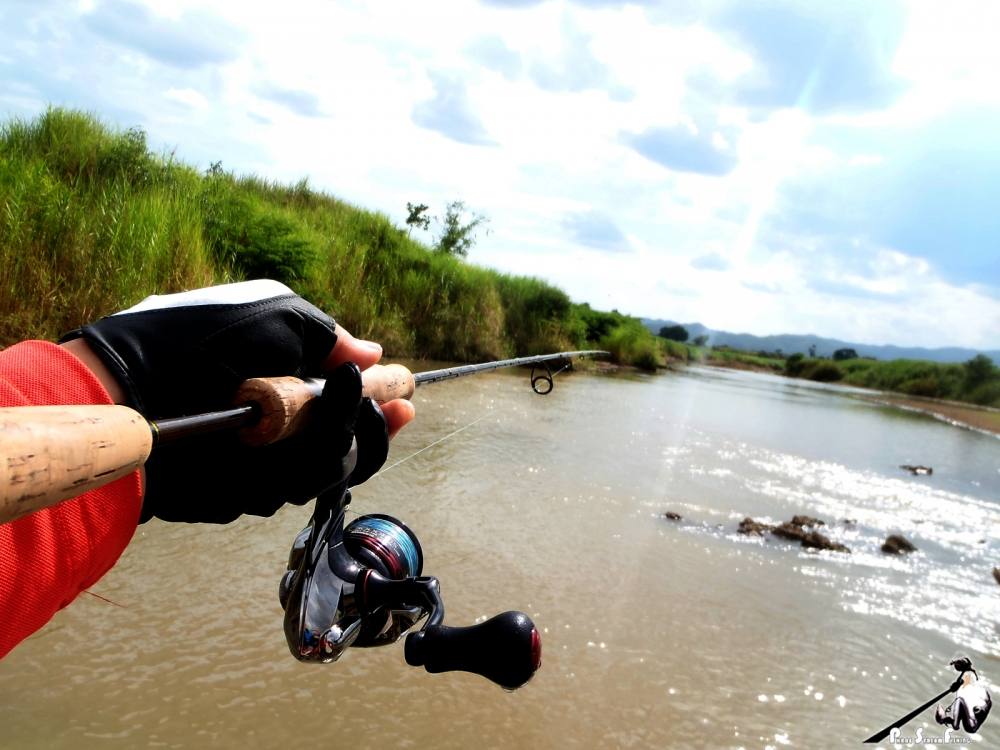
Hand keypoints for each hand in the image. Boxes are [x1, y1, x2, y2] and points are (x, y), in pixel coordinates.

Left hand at [61, 280, 413, 522]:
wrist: (130, 391)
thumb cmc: (200, 339)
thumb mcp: (276, 314)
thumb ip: (329, 337)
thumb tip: (374, 355)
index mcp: (289, 380)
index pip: (349, 401)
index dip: (380, 404)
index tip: (404, 401)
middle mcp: (282, 423)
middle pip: (350, 443)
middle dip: (366, 428)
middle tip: (385, 416)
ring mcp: (264, 460)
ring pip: (326, 470)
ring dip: (328, 443)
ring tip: (296, 418)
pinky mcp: (243, 491)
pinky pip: (288, 489)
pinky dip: (289, 468)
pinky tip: (270, 445)